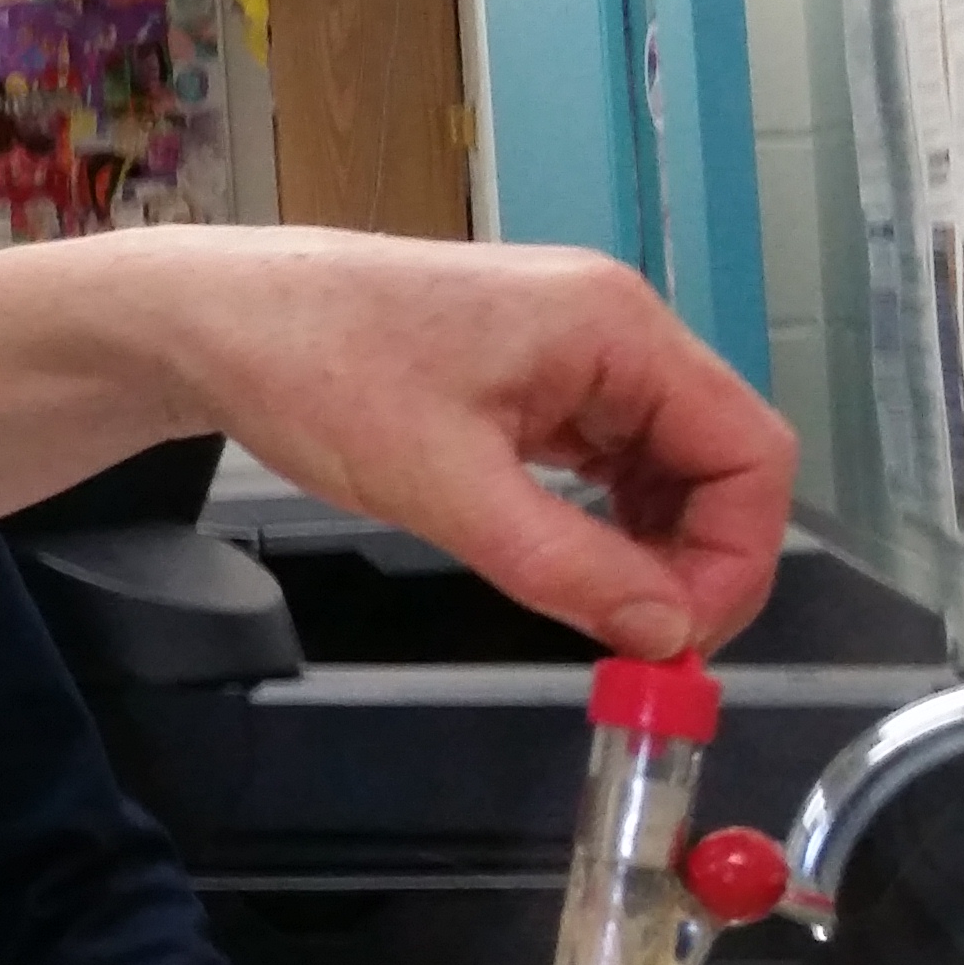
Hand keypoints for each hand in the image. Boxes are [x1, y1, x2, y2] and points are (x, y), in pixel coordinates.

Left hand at [147, 232, 790, 661]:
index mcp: (616, 328)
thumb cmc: (312, 367)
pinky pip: (606, 460)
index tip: (683, 636)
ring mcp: (570, 353)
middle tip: (647, 644)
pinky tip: (573, 564)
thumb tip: (664, 632)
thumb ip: (566, 563)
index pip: (752, 451)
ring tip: (604, 612)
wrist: (211, 320)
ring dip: (653, 547)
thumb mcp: (444, 486)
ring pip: (665, 467)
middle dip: (699, 560)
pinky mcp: (528, 380)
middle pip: (719, 461)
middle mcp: (611, 329)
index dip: (737, 557)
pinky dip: (605, 521)